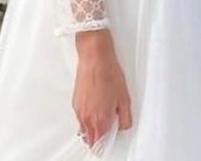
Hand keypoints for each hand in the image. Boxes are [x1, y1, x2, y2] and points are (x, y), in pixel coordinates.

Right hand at [74, 30, 132, 146]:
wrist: (95, 57)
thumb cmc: (108, 73)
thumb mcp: (125, 98)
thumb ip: (125, 118)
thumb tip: (123, 125)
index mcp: (100, 119)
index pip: (100, 144)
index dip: (106, 143)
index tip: (110, 139)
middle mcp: (87, 118)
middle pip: (90, 139)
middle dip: (99, 138)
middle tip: (108, 128)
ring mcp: (79, 110)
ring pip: (84, 129)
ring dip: (92, 127)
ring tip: (103, 114)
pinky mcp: (75, 101)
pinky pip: (80, 117)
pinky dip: (87, 117)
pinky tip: (96, 105)